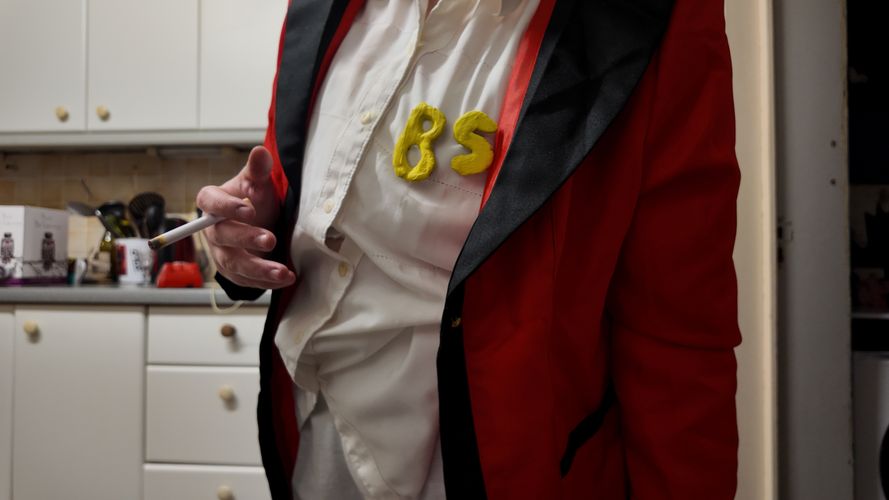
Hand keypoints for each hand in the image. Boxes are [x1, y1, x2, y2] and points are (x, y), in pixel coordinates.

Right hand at [196, 146, 295, 288]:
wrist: (260, 225)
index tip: (249, 209)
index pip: (210, 202)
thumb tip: (260, 151)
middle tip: (271, 239)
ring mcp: (221, 253)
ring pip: (234, 263)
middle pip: (222, 236)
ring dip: (259, 268)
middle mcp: (213, 230)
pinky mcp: (233, 272)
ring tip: (283, 272)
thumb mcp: (258, 184)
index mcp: (214, 203)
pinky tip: (284, 278)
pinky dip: (265, 281)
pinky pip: (245, 280)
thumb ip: (258, 171)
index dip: (226, 206)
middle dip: (246, 238)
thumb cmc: (255, 202)